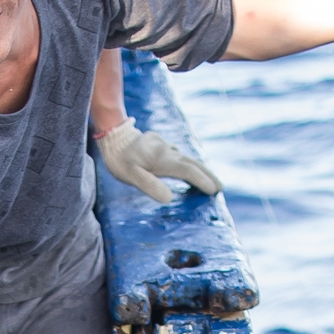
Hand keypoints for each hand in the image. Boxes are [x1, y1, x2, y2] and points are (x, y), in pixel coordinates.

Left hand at [96, 121, 221, 202]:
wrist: (113, 135)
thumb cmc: (120, 160)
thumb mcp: (130, 175)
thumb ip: (150, 185)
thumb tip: (169, 198)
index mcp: (163, 160)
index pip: (188, 171)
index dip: (202, 181)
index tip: (214, 191)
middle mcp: (168, 152)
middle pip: (193, 164)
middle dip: (208, 175)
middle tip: (220, 187)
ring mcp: (166, 147)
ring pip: (187, 159)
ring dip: (201, 170)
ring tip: (211, 181)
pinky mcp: (162, 145)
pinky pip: (179, 156)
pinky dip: (189, 164)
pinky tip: (191, 170)